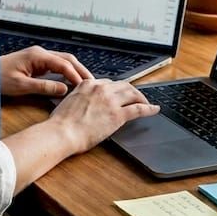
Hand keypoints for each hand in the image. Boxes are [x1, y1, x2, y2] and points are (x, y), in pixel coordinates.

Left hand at [0, 46, 92, 96]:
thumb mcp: (21, 86)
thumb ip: (43, 87)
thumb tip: (65, 89)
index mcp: (38, 56)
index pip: (63, 64)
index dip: (75, 75)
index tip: (85, 86)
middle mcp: (40, 53)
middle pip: (67, 59)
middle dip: (81, 70)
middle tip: (93, 83)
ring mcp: (39, 57)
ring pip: (63, 61)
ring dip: (75, 71)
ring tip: (86, 83)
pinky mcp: (37, 63)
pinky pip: (56, 66)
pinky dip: (66, 73)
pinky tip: (72, 82)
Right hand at [45, 78, 159, 153]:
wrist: (62, 132)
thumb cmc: (61, 123)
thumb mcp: (69, 102)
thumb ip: (80, 98)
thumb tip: (84, 104)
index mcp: (88, 84)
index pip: (107, 83)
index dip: (115, 89)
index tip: (118, 94)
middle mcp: (101, 88)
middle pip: (123, 85)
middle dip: (131, 91)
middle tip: (136, 97)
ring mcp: (111, 101)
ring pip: (133, 93)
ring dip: (141, 97)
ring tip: (146, 102)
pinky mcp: (118, 115)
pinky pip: (139, 109)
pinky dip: (149, 108)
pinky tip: (154, 109)